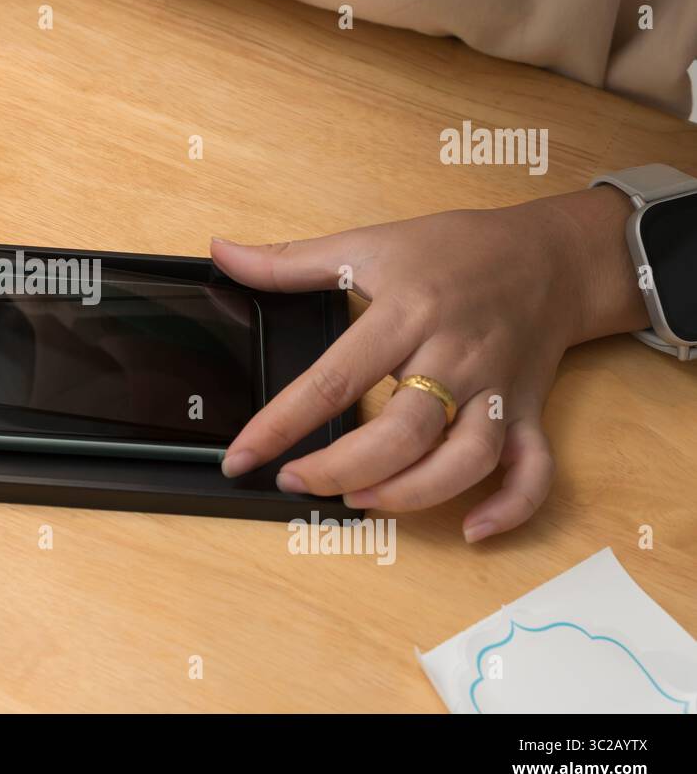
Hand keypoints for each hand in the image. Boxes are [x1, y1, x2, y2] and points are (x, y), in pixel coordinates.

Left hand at [211, 188, 648, 540]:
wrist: (551, 254)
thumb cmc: (455, 249)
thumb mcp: (367, 243)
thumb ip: (288, 260)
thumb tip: (222, 252)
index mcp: (407, 313)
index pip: (334, 378)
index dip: (281, 423)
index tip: (242, 456)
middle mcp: (453, 356)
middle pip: (403, 432)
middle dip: (343, 468)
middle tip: (294, 481)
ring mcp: (494, 389)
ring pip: (466, 459)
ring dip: (413, 492)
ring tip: (360, 500)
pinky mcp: (527, 412)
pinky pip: (534, 470)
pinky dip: (511, 507)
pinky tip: (473, 530)